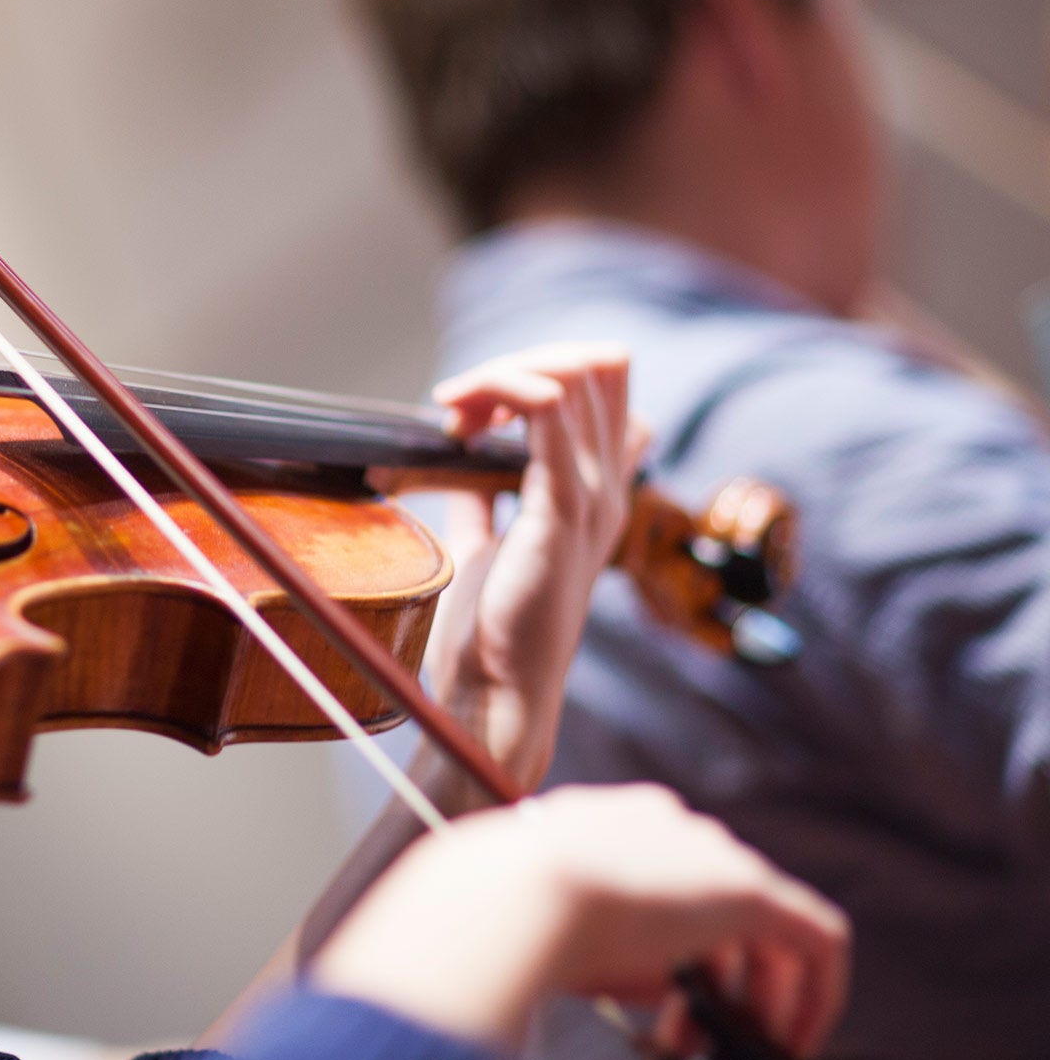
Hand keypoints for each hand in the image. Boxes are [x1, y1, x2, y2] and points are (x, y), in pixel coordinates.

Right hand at [311, 785, 849, 1058]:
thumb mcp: (555, 929)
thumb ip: (611, 949)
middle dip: (716, 980)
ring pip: (764, 926)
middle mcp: (667, 827)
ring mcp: (707, 852)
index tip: (664, 999)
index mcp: (610, 824)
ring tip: (728, 1048)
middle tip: (698, 1038)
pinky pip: (813, 936)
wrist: (513, 894)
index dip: (674, 950)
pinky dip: (816, 991)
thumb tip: (658, 985)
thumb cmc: (506, 917)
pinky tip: (797, 1039)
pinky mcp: (746, 888)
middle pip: (717, 908)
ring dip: (756, 994)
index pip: (664, 884)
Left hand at [404, 344, 644, 790]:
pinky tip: (464, 414)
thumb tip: (461, 469)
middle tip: (455, 408)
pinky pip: (550, 411)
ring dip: (500, 374)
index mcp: (595, 495)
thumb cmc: (487, 634)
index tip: (469, 413)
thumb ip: (485, 504)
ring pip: (573, 376)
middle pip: (595, 368)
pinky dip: (506, 389)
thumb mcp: (486, 550)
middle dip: (516, 364)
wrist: (493, 695)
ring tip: (453, 413)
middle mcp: (606, 490)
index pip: (601, 388)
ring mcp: (591, 500)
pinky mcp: (560, 513)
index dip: (534, 374)